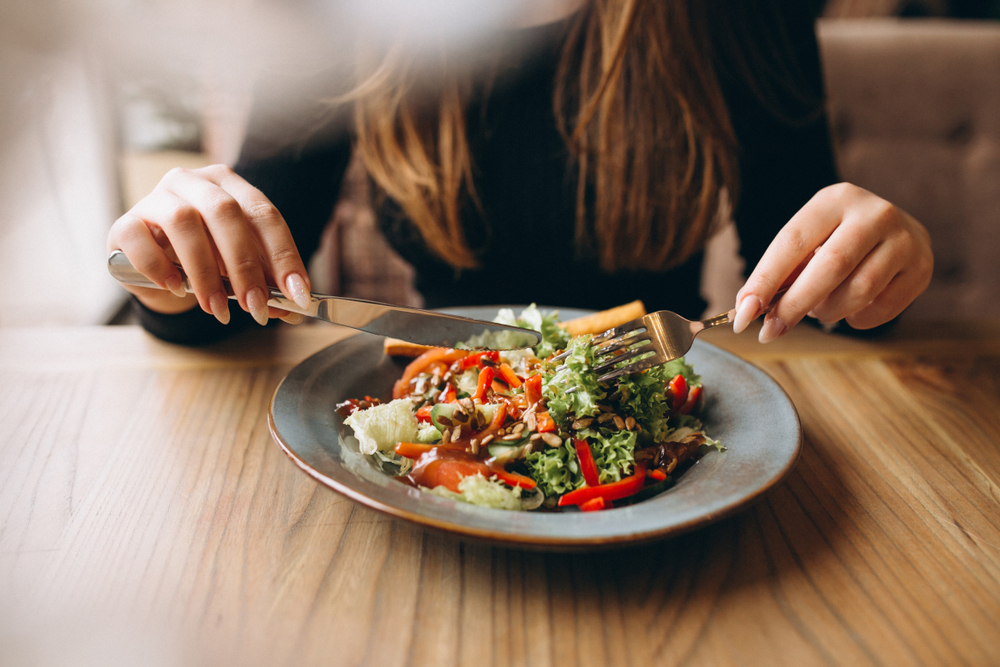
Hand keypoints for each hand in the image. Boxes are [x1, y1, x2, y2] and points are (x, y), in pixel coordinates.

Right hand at [107, 164, 309, 325]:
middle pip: (226, 213)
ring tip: (217, 309)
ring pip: (184, 221)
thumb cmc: (205, 260)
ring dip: (205, 272)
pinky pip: (139, 238)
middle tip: (256, 307)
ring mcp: (156, 197)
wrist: (153, 266)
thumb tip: (291, 310)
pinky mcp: (125, 222)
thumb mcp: (238, 270)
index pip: (264, 214)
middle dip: (245, 266)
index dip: (284, 255)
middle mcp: (194, 182)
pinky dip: (160, 267)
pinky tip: (176, 289)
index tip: (297, 294)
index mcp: (230, 185)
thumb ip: (264, 284)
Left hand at [733, 183, 932, 341]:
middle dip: (794, 305)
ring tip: (820, 308)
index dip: (765, 281)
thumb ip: (779, 274)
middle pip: (829, 267)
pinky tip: (851, 308)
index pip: (792, 242)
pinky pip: (881, 309)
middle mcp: (875, 213)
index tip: (743, 315)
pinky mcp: (922, 268)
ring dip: (828, 311)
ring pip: (857, 292)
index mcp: (835, 199)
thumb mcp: (806, 244)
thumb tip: (747, 310)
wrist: (892, 232)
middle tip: (769, 332)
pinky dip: (857, 318)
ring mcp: (905, 239)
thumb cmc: (835, 240)